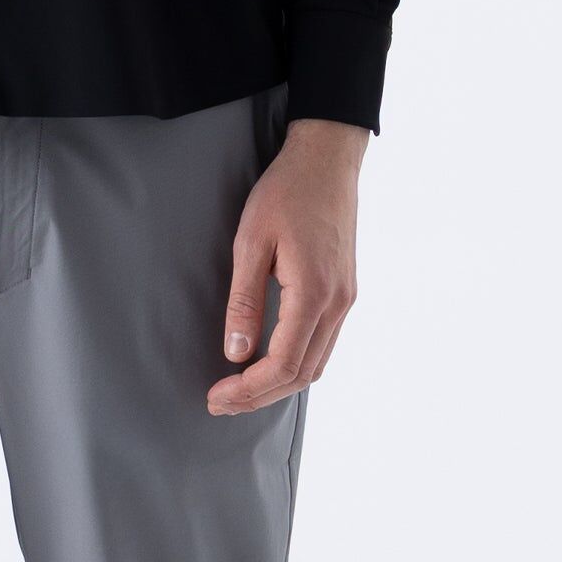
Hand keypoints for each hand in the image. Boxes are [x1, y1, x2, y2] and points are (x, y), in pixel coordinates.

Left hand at [208, 115, 365, 415]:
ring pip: (317, 364)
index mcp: (313, 293)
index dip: (249, 390)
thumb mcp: (251, 242)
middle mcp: (337, 304)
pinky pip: (323, 344)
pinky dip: (296, 364)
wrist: (327, 160)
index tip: (216, 396)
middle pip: (302, 374)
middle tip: (219, 401)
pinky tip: (268, 363)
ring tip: (239, 389)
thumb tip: (237, 352)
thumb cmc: (286, 193)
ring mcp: (346, 299)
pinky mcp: (345, 292)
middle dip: (260, 395)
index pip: (283, 364)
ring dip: (278, 384)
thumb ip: (244, 301)